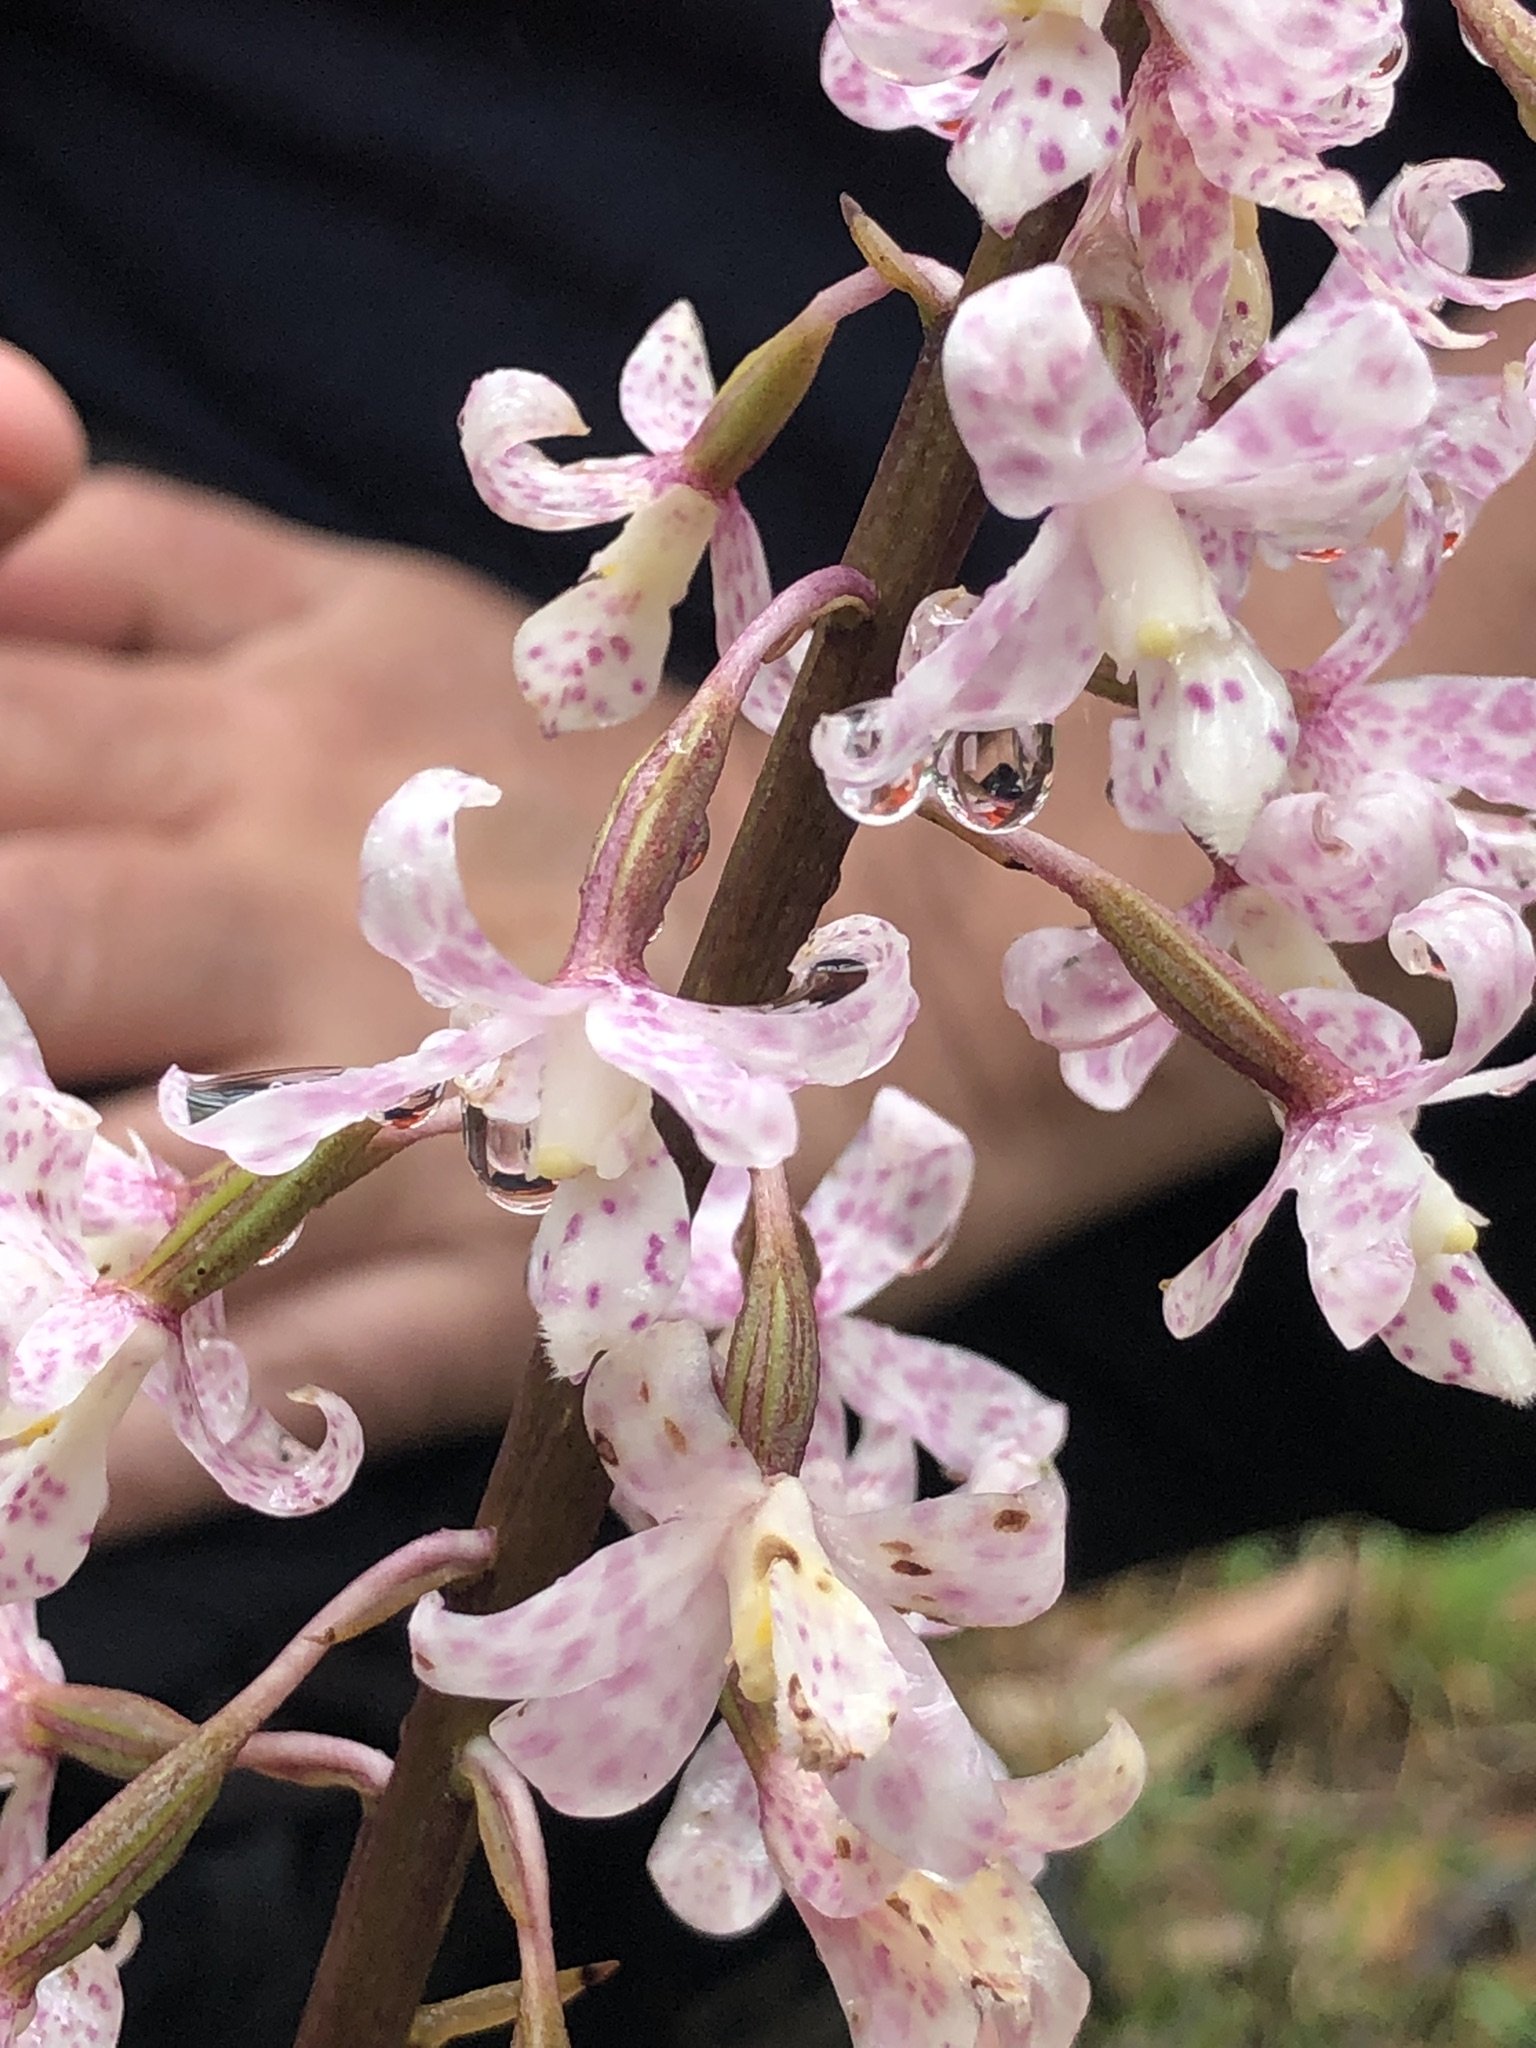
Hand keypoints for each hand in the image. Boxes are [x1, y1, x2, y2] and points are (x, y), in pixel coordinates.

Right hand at [0, 461, 674, 1534]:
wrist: (924, 962)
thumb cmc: (700, 1173)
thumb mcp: (493, 1335)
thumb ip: (252, 1396)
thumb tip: (34, 1486)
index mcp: (313, 1090)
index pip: (36, 1152)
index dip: (4, 1222)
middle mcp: (277, 878)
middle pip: (1, 909)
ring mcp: (310, 714)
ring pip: (13, 714)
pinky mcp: (360, 603)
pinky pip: (130, 548)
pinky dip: (17, 558)